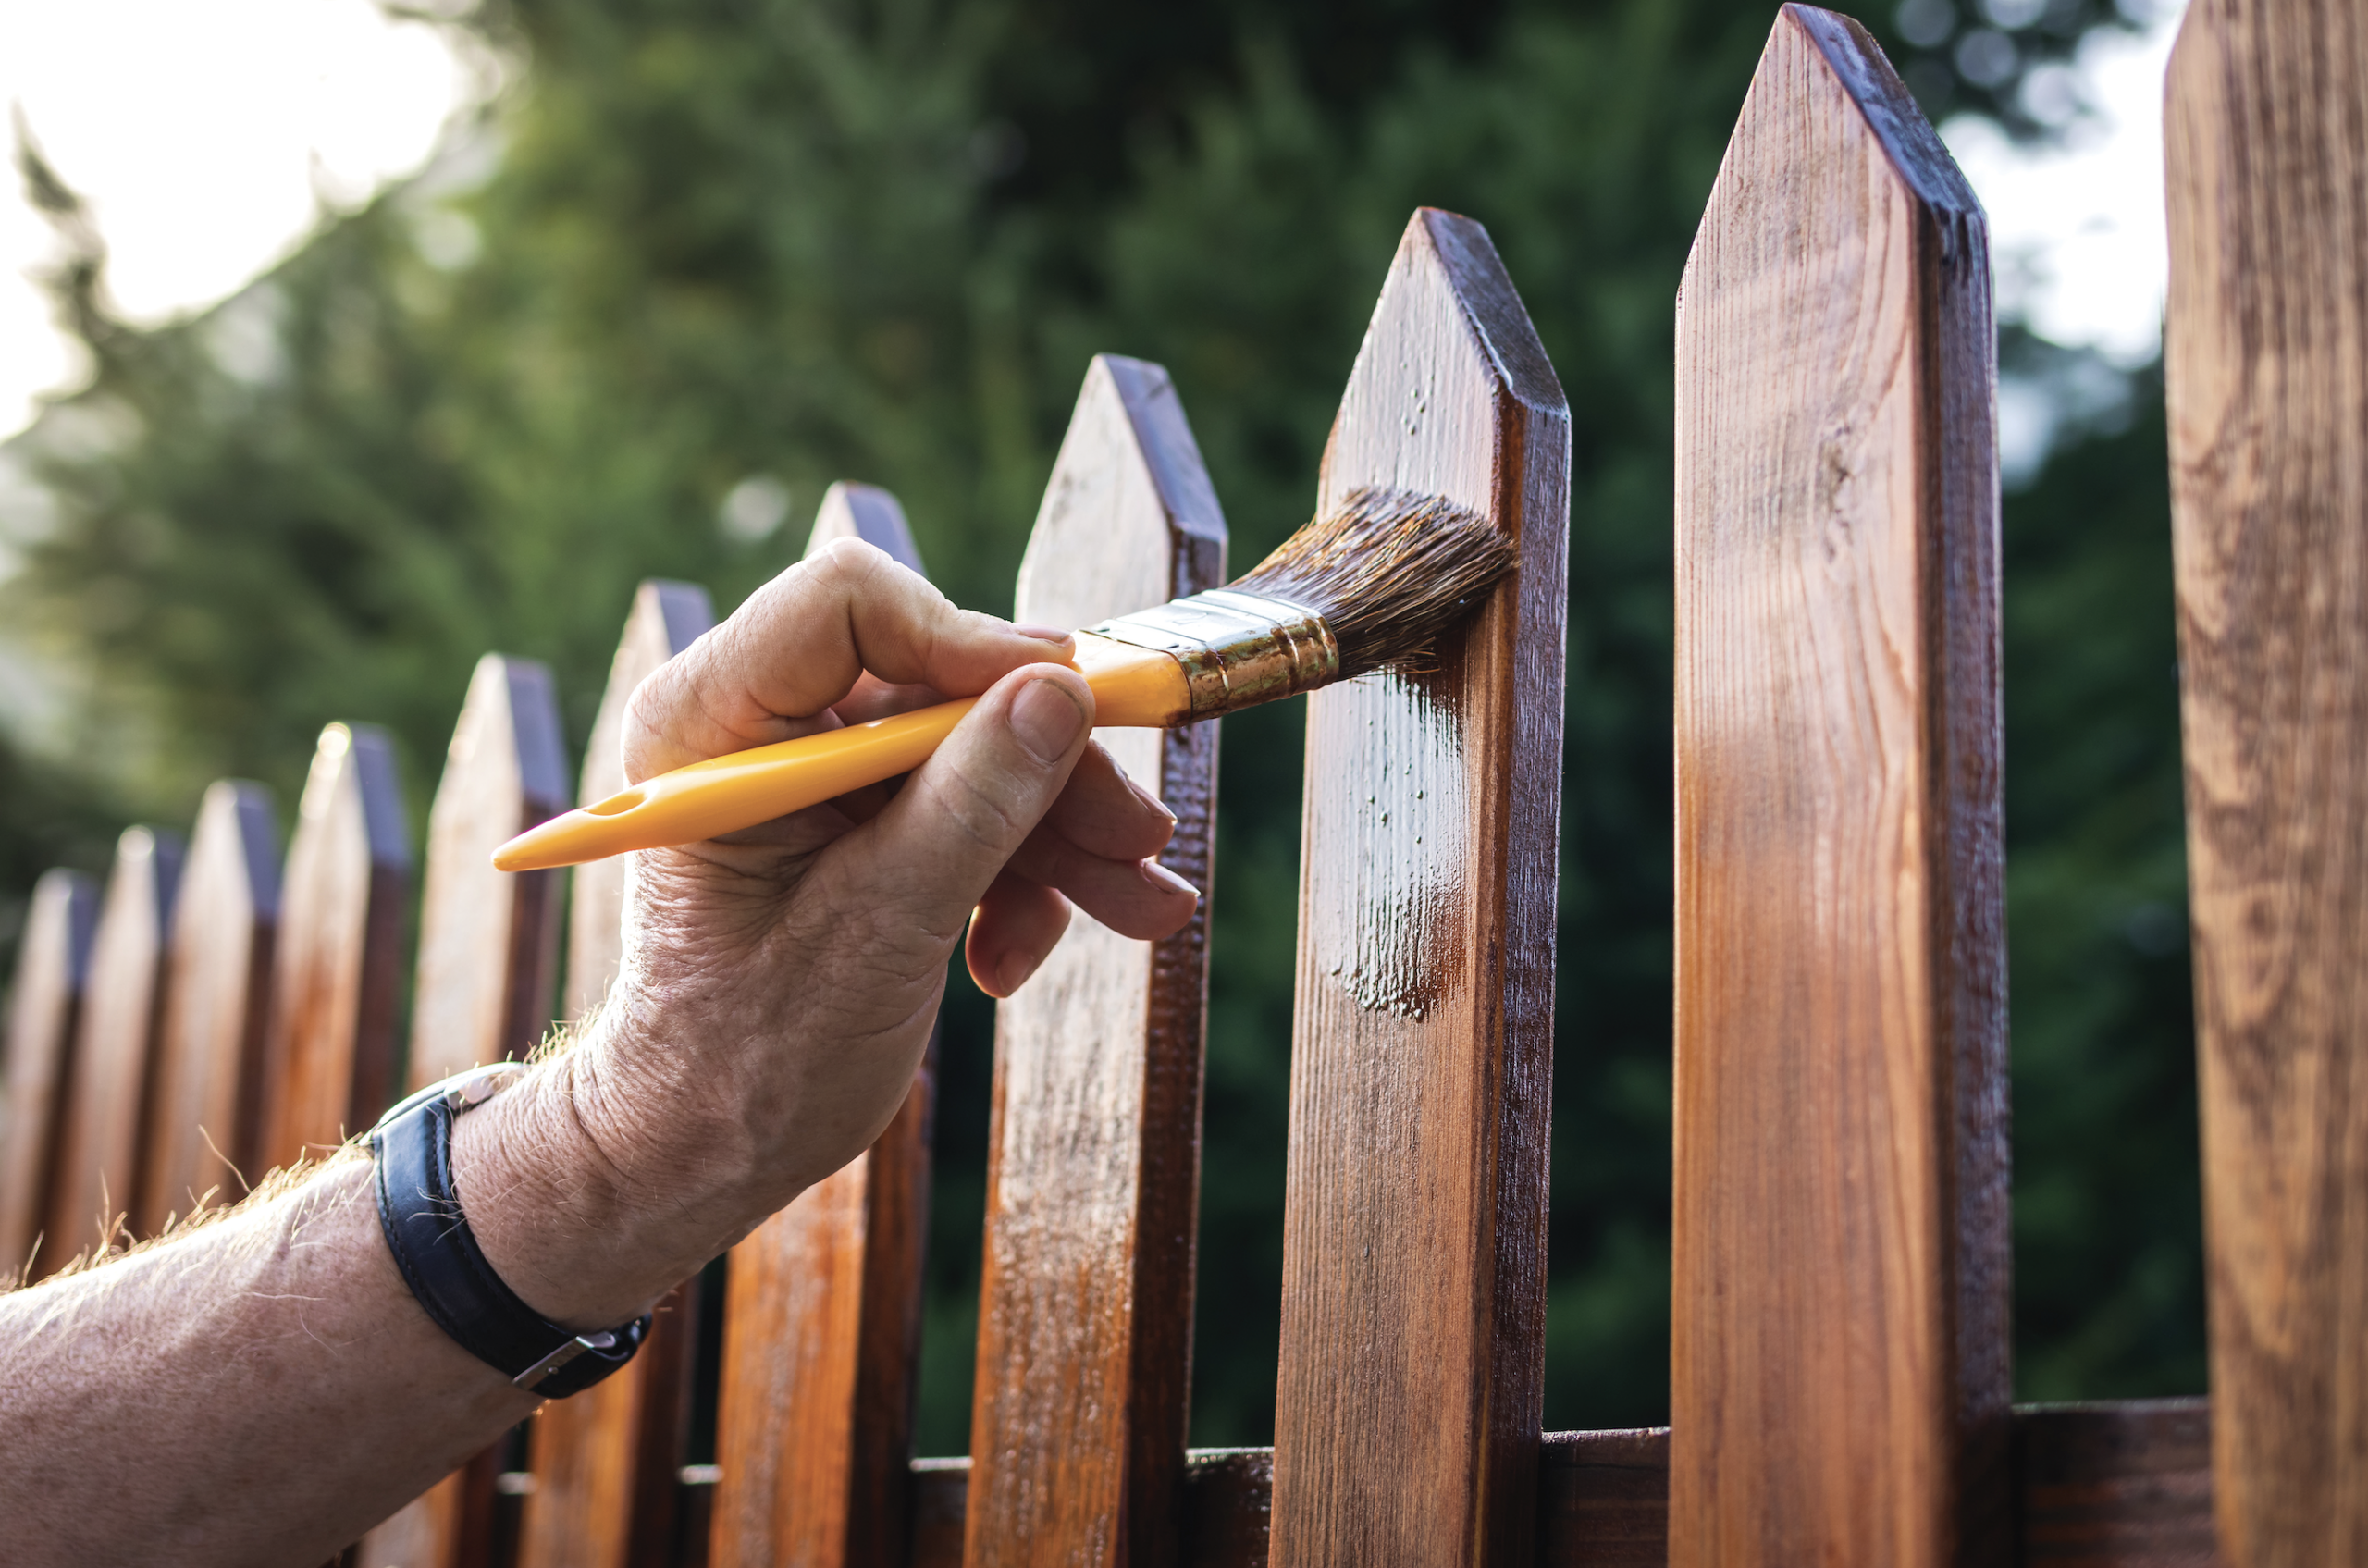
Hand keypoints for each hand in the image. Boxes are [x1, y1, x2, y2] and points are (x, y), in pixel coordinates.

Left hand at [454, 539, 1199, 1326]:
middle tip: (1139, 835)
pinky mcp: (857, 818)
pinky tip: (1018, 955)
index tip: (1068, 701)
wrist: (707, 1150)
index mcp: (711, 721)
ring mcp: (813, 771)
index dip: (969, 642)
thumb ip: (972, 806)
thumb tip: (1063, 693)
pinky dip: (1016, 874)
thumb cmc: (748, 1057)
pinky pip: (966, 805)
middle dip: (1046, 767)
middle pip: (938, 684)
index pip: (849, 605)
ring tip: (1141, 908)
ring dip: (1058, 833)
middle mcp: (759, 724)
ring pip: (972, 748)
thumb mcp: (879, 930)